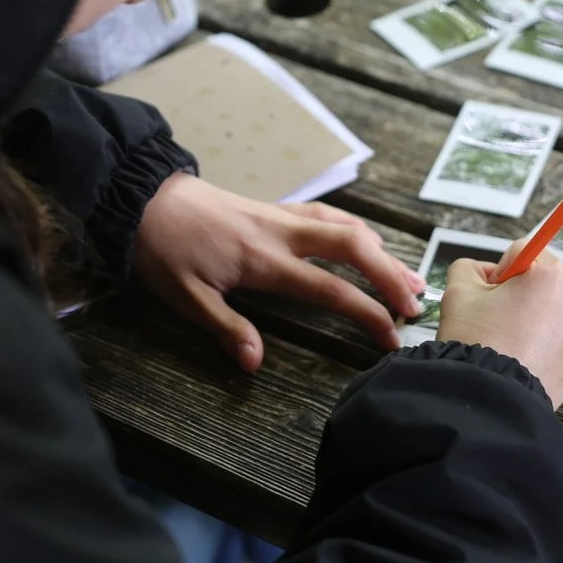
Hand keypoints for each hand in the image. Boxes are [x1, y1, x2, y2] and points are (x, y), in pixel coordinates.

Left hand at [135, 174, 424, 371]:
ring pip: (346, 225)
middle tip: (417, 303)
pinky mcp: (276, 208)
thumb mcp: (185, 297)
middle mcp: (282, 232)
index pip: (330, 288)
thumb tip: (256, 363)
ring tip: (408, 277)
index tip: (391, 336)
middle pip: (353, 246)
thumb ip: (225, 327)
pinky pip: (328, 214)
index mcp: (263, 260)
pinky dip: (357, 229)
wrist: (145, 199)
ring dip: (381, 252)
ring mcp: (282, 215)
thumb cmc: (163, 250)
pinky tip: (368, 242)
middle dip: (390, 274)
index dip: (366, 312)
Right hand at [436, 246, 562, 409]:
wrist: (489, 401)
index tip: (488, 293)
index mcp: (551, 276)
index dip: (499, 271)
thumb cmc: (476, 342)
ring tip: (505, 342)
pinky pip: (557, 343)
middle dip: (519, 294)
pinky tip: (517, 359)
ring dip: (531, 320)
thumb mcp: (458, 291)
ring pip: (551, 313)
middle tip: (493, 318)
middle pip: (543, 282)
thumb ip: (469, 268)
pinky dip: (540, 346)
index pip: (523, 252)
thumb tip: (481, 273)